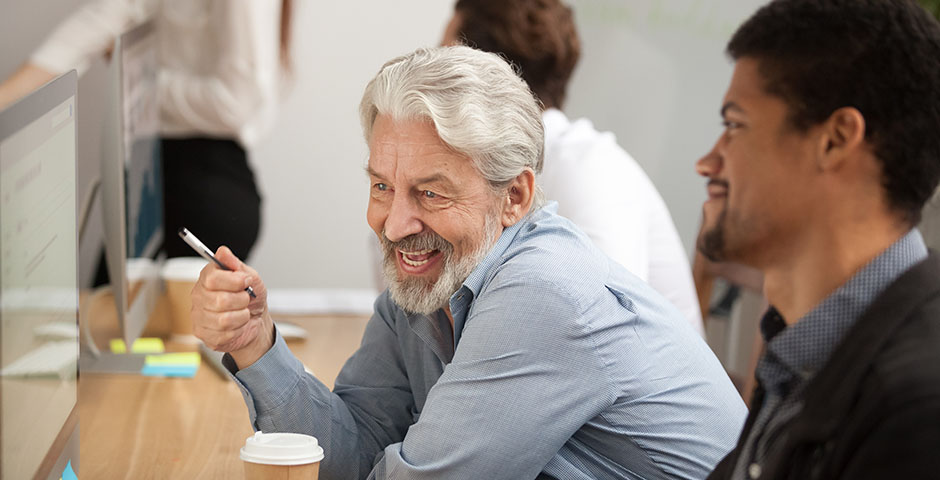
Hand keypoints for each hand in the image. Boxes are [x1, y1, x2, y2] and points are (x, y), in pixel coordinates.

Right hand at [191, 246, 272, 368]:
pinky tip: (237, 325)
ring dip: (242, 316)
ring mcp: (198, 316)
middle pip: (220, 300)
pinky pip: (224, 334)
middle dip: (242, 300)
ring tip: (243, 313)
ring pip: (223, 320)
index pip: (212, 278)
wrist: (256, 319)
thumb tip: (223, 252)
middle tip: (246, 299)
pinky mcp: (203, 334)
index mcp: (207, 278)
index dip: (234, 280)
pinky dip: (238, 329)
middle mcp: (198, 296)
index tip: (246, 281)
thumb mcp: (250, 277)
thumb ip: (236, 265)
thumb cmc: (251, 297)